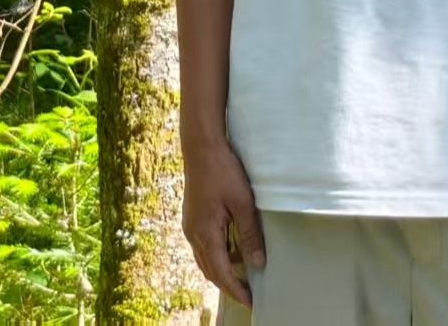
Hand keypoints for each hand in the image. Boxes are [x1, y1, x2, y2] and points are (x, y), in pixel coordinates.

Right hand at [182, 135, 265, 309]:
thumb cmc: (222, 170)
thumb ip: (249, 235)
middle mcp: (193, 234)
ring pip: (205, 259)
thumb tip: (257, 264)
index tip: (251, 301)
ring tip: (243, 276)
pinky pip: (204, 246)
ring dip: (222, 270)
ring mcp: (190, 226)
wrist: (201, 146)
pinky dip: (218, 255)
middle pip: (210, 270)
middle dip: (228, 285)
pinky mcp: (193, 217)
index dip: (236, 290)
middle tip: (248, 294)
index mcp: (204, 233)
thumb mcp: (242, 203)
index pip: (221, 273)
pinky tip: (232, 251)